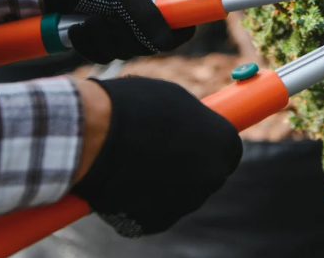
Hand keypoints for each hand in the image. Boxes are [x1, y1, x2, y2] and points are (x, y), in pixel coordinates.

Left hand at [43, 0, 193, 62]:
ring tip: (86, 20)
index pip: (183, 28)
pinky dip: (89, 46)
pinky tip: (77, 29)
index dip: (170, 37)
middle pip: (151, 46)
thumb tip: (167, 43)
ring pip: (126, 53)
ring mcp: (127, 26)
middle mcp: (149, 12)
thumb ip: (147, 16)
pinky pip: (105, 56)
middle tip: (104, 18)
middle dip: (122, 37)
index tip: (148, 37)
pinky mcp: (106, 36)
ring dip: (102, 40)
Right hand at [70, 77, 242, 236]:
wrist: (94, 136)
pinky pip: (150, 211)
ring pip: (177, 195)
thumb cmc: (134, 107)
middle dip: (187, 167)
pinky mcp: (155, 223)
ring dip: (162, 184)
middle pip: (205, 176)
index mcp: (223, 144)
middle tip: (158, 150)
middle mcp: (211, 178)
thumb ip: (191, 120)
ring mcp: (184, 204)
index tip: (195, 142)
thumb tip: (192, 126)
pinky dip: (138, 201)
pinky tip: (120, 179)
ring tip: (131, 159)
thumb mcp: (173, 99)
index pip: (228, 151)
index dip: (209, 146)